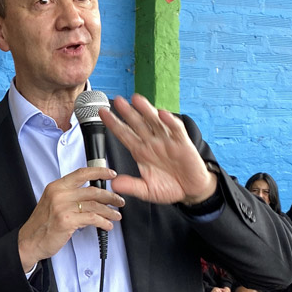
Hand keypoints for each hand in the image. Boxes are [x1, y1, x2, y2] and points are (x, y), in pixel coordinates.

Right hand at [17, 168, 123, 271]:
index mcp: (56, 187)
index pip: (81, 173)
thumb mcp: (52, 203)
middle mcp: (59, 194)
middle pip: (92, 190)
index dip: (99, 172)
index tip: (111, 173)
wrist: (29, 241)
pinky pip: (92, 219)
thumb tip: (92, 197)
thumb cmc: (42, 225)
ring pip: (95, 205)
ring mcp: (63, 207)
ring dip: (109, 211)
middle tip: (119, 201)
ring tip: (116, 215)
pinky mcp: (67, 221)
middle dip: (110, 196)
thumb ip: (70, 197)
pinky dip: (103, 222)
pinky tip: (107, 225)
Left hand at [99, 95, 215, 205]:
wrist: (190, 190)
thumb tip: (114, 185)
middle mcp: (152, 142)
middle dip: (127, 112)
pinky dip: (170, 121)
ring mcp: (167, 141)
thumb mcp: (147, 190)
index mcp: (141, 152)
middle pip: (137, 124)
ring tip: (137, 100)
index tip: (102, 113)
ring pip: (155, 122)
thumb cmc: (168, 187)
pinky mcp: (182, 143)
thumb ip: (131, 186)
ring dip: (146, 110)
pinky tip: (163, 114)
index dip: (113, 124)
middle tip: (117, 101)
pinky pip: (176, 130)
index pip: (124, 134)